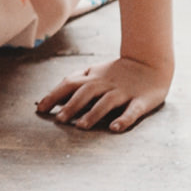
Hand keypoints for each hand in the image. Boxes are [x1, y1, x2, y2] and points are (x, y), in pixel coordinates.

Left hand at [36, 56, 169, 132]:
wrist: (150, 62)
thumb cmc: (117, 71)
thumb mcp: (95, 72)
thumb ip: (77, 81)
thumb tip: (55, 97)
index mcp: (93, 77)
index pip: (69, 84)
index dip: (54, 95)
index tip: (40, 109)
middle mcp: (106, 84)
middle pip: (86, 93)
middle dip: (71, 106)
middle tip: (59, 120)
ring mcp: (123, 92)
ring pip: (106, 102)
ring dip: (93, 114)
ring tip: (81, 126)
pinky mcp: (141, 101)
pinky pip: (132, 111)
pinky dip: (124, 119)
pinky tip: (115, 128)